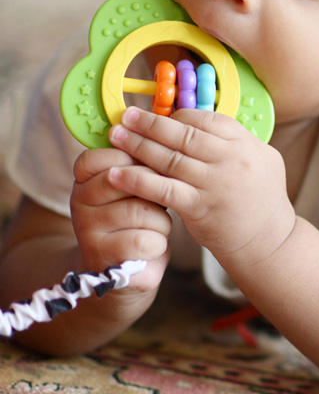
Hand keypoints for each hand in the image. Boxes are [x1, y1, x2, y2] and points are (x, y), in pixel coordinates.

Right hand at [71, 147, 171, 293]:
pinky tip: (153, 245)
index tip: (148, 169)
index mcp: (86, 177)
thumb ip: (142, 160)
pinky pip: (144, 240)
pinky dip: (158, 243)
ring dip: (160, 219)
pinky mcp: (102, 257)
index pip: (100, 156)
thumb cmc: (142, 215)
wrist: (131, 267)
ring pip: (140, 210)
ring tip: (156, 225)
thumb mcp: (139, 184)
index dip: (131, 159)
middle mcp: (79, 201)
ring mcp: (87, 230)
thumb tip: (164, 125)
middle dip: (154, 189)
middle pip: (125, 179)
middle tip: (160, 200)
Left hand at [106, 106, 295, 266]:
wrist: (269, 241)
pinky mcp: (200, 207)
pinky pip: (163, 189)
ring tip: (115, 137)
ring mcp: (215, 183)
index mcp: (247, 144)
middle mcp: (232, 159)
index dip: (178, 116)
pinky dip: (137, 180)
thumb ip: (236, 142)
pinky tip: (117, 174)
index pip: (207, 119)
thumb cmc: (263, 200)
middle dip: (150, 124)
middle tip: (125, 117)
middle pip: (184, 134)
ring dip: (138, 145)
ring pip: (170, 158)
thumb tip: (204, 125)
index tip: (158, 116)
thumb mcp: (263, 160)